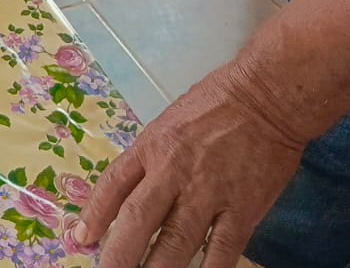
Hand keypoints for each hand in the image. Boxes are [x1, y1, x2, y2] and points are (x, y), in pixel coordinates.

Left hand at [76, 64, 305, 266]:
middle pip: (138, 220)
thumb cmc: (218, 103)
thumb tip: (132, 194)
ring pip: (175, 242)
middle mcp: (174, 171)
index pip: (114, 184)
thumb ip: (152, 158)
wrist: (267, 96)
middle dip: (119, 255)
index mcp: (153, 147)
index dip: (94, 215)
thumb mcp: (170, 122)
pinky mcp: (243, 209)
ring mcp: (209, 193)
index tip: (82, 239)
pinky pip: (221, 251)